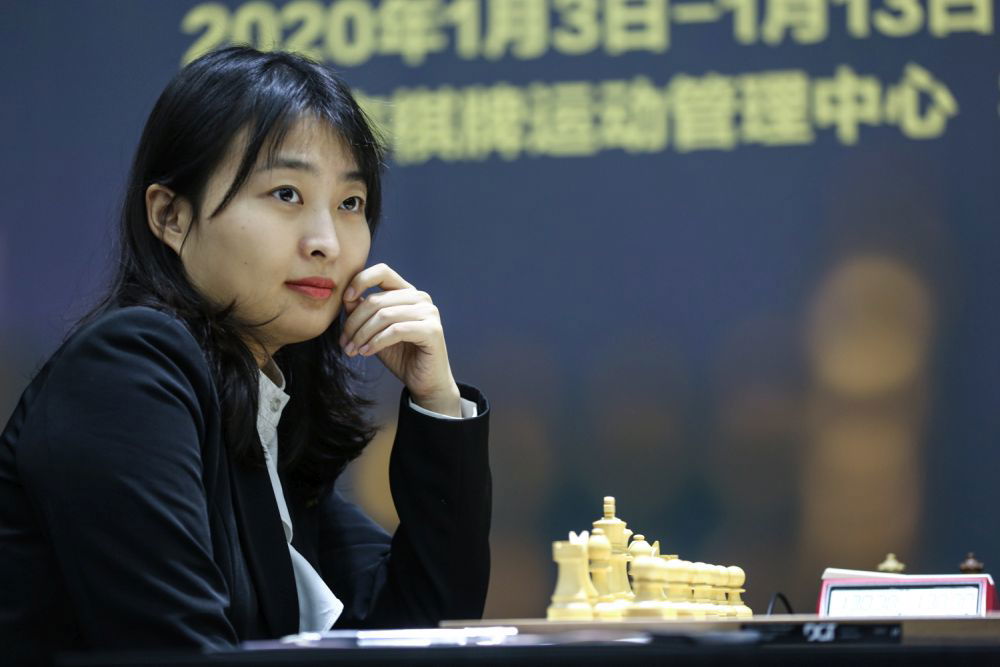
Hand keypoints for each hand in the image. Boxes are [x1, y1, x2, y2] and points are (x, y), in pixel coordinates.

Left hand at [339, 263, 461, 416]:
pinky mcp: (432, 330)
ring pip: (384, 316)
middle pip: (377, 300)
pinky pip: (395, 331)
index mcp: (407, 292)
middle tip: (344, 343)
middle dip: (354, 322)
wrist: (423, 382)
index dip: (361, 280)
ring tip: (352, 350)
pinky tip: (366, 352)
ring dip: (362, 334)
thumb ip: (363, 311)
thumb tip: (346, 297)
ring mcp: (429, 313)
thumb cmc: (400, 355)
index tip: (346, 299)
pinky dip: (376, 342)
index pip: (382, 271)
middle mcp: (420, 298)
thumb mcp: (375, 331)